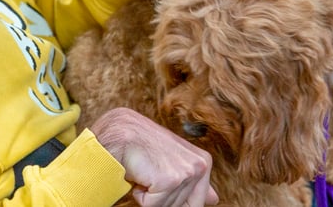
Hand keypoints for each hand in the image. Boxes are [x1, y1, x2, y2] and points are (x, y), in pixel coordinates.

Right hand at [90, 107, 218, 206]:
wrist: (117, 133)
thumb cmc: (141, 146)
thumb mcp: (172, 162)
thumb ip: (194, 181)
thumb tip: (215, 200)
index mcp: (202, 162)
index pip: (198, 201)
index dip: (174, 199)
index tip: (159, 181)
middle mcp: (199, 166)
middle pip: (181, 206)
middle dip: (160, 197)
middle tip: (149, 173)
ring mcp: (187, 172)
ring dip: (149, 195)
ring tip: (143, 170)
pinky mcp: (171, 180)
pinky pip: (153, 206)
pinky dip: (140, 196)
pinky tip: (139, 172)